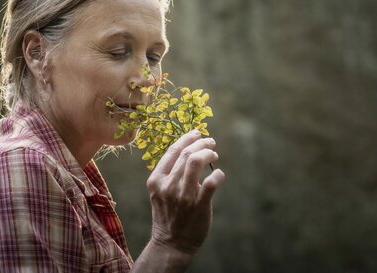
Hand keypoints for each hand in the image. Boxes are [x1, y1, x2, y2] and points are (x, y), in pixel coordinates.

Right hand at [146, 130, 225, 255]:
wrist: (171, 244)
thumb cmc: (169, 215)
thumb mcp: (160, 192)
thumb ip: (170, 173)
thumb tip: (190, 150)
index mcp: (156, 180)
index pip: (173, 150)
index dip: (187, 138)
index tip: (197, 133)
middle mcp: (168, 186)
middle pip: (187, 153)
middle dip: (202, 143)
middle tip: (211, 143)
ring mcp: (183, 196)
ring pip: (196, 162)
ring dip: (209, 153)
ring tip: (214, 154)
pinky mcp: (198, 205)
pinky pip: (211, 182)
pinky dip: (218, 174)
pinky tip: (219, 174)